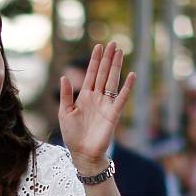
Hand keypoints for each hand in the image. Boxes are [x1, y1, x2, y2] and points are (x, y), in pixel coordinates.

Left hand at [59, 42, 134, 173]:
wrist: (82, 152)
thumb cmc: (72, 134)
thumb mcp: (64, 112)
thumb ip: (66, 95)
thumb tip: (63, 77)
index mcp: (84, 96)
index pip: (91, 75)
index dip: (94, 61)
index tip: (98, 47)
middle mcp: (97, 97)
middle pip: (103, 74)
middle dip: (107, 59)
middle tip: (113, 43)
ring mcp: (106, 104)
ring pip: (112, 81)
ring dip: (116, 67)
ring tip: (120, 52)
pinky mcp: (113, 114)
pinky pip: (122, 98)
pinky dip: (127, 87)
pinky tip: (131, 75)